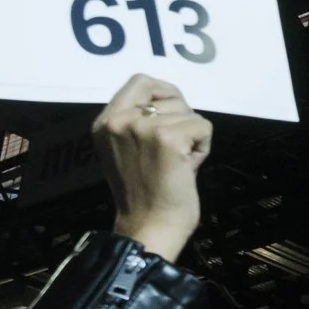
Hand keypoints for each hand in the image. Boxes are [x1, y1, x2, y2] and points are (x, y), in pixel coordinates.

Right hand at [94, 75, 210, 260]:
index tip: (172, 114)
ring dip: (192, 137)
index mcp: (105, 122)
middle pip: (169, 95)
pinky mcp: (167, 138)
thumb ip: (137, 123)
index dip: (164, 92)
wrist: (149, 227)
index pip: (140, 80)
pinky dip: (203, 147)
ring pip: (189, 113)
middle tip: (174, 151)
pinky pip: (203, 126)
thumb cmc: (144, 194)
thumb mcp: (126, 150)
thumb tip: (168, 100)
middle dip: (182, 118)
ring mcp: (142, 127)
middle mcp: (119, 120)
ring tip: (177, 164)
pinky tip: (187, 168)